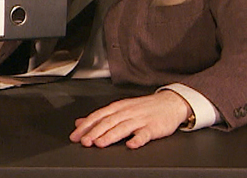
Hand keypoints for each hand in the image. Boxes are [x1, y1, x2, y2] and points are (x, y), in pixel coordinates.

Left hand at [69, 90, 192, 148]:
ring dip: (111, 136)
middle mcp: (127, 112)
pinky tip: (131, 145)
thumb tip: (80, 122)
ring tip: (100, 143)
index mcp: (118, 107)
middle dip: (95, 132)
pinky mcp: (153, 127)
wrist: (171, 102)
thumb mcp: (122, 108)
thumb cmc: (145, 108)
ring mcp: (140, 119)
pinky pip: (145, 134)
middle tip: (85, 141)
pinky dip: (137, 140)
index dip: (86, 126)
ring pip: (123, 128)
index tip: (75, 135)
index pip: (98, 116)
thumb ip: (101, 116)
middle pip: (108, 122)